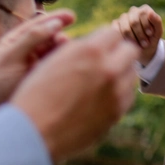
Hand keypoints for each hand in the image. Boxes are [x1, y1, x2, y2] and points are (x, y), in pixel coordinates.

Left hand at [0, 12, 74, 117]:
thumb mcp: (10, 58)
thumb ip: (32, 39)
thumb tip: (55, 23)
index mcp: (16, 41)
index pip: (38, 25)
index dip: (55, 19)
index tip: (72, 16)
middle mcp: (27, 52)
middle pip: (50, 39)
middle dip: (60, 37)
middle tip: (66, 42)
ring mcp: (35, 66)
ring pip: (55, 54)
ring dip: (63, 52)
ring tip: (69, 54)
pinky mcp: (42, 81)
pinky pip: (56, 69)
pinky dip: (64, 66)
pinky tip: (69, 67)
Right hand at [10, 25, 139, 162]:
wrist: (33, 132)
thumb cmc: (35, 94)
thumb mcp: (53, 60)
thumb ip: (78, 48)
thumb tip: (96, 44)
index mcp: (89, 51)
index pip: (113, 33)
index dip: (105, 39)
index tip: (100, 45)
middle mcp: (107, 69)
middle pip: (130, 51)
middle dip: (119, 52)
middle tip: (107, 60)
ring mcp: (115, 93)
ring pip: (132, 74)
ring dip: (121, 72)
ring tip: (104, 79)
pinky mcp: (116, 113)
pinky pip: (128, 96)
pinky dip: (119, 93)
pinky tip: (103, 97)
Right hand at [113, 5, 163, 67]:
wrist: (145, 50)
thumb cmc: (152, 39)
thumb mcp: (158, 32)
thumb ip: (157, 21)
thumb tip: (150, 12)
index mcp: (144, 9)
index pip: (142, 13)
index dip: (146, 25)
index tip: (150, 34)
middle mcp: (133, 11)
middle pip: (134, 21)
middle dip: (140, 34)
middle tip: (145, 44)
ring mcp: (123, 17)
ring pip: (125, 27)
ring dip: (133, 39)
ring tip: (138, 46)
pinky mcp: (115, 24)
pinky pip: (116, 31)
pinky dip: (124, 39)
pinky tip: (128, 44)